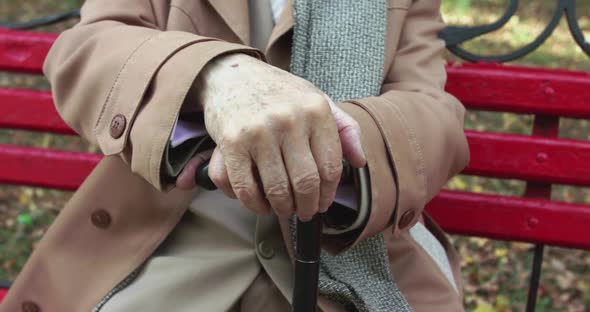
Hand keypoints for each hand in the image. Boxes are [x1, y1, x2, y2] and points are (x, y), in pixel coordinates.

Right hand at [177, 54, 365, 220]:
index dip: (329, 194)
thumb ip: (344, 128)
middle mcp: (289, 119)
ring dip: (283, 209)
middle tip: (305, 213)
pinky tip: (262, 205)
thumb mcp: (317, 100)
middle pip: (306, 183)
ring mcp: (259, 131)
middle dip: (307, 207)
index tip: (323, 203)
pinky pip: (246, 188)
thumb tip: (359, 161)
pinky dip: (255, 205)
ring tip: (285, 210)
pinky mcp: (232, 142)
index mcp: (316, 110)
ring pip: (277, 190)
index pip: (331, 167)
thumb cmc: (280, 93)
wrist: (232, 74)